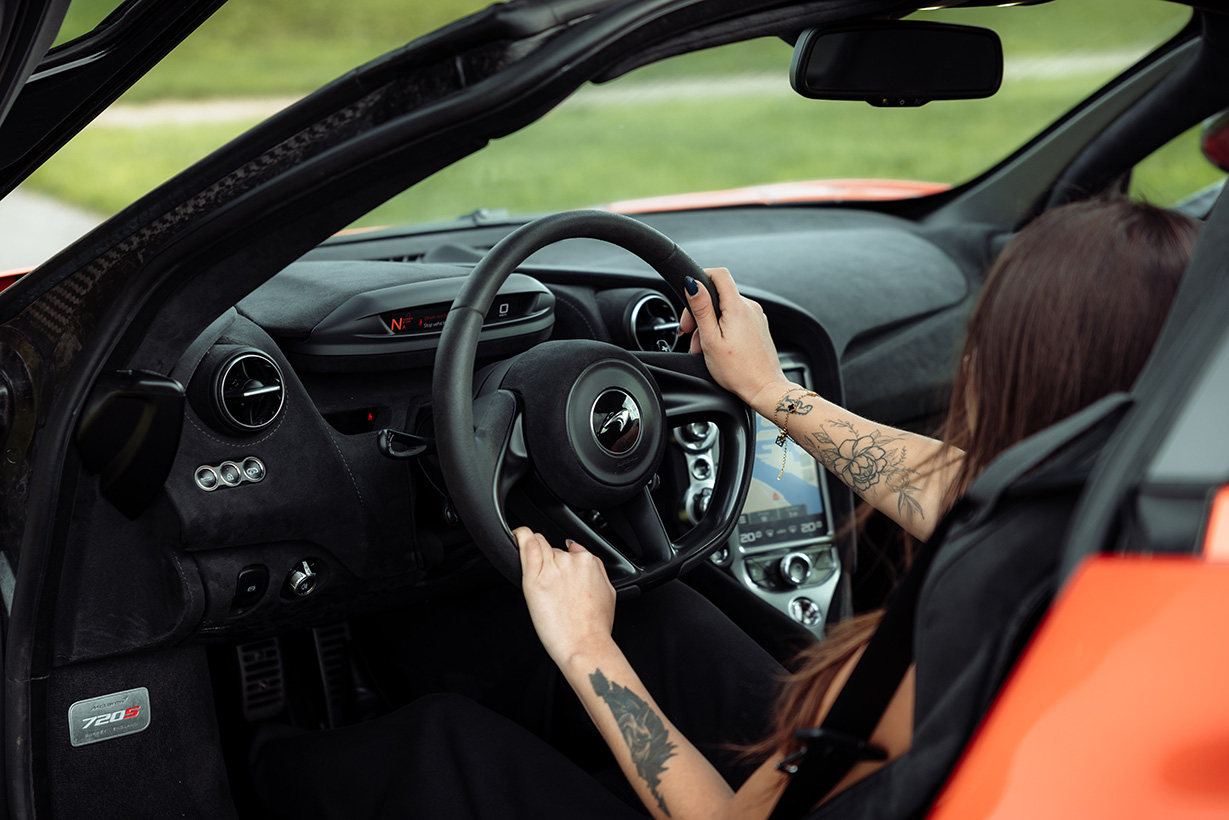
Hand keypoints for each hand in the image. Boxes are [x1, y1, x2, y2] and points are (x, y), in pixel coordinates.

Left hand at [515, 527, 616, 663]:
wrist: (585, 645)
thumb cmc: (596, 627)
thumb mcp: (608, 591)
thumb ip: (597, 568)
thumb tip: (580, 552)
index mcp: (589, 562)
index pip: (570, 548)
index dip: (562, 559)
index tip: (557, 568)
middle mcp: (571, 561)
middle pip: (553, 549)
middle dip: (550, 560)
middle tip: (550, 584)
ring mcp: (552, 568)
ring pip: (538, 544)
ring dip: (534, 550)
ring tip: (533, 568)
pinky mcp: (534, 578)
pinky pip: (526, 546)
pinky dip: (520, 537)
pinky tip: (517, 536)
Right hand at [679, 267, 791, 406]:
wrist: (765, 389)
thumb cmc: (738, 371)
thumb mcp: (711, 340)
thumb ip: (701, 309)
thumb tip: (693, 284)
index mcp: (737, 307)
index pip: (719, 274)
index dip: (701, 278)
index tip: (689, 296)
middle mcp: (750, 307)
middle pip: (719, 295)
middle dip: (700, 311)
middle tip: (689, 333)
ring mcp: (756, 317)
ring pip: (726, 310)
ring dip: (710, 324)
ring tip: (703, 348)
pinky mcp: (758, 327)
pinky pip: (736, 320)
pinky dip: (723, 329)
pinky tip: (718, 348)